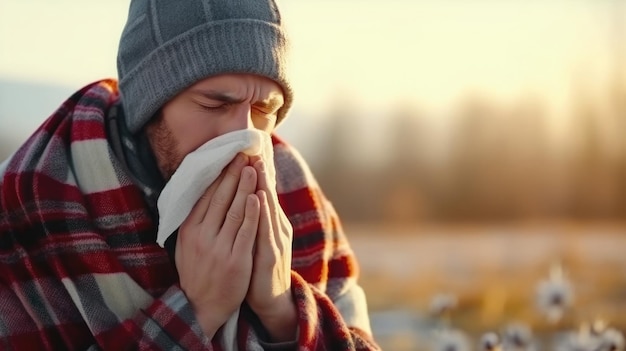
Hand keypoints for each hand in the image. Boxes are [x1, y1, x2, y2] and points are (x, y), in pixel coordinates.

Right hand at [175, 153, 259, 338]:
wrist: (202, 307)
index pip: (205, 196)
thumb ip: (192, 221)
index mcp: (189, 230)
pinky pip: (245, 231)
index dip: (217, 175)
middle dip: (232, 174)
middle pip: (219, 198)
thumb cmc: (197, 272)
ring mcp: (219, 248)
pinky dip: (252, 213)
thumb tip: (197, 194)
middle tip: (242, 154)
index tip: (227, 157)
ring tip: (252, 168)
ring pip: (233, 210)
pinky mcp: (236, 260)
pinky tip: (257, 197)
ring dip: (244, 187)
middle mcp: (201, 236)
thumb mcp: (186, 245)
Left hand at [246, 156, 297, 341]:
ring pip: (268, 205)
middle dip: (262, 168)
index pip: (264, 189)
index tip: (253, 145)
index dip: (260, 168)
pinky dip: (262, 212)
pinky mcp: (271, 254)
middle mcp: (276, 226)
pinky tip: (258, 198)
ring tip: (257, 162)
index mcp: (271, 221)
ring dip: (263, 183)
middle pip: (268, 191)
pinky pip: (265, 229)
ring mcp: (276, 239)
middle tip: (255, 143)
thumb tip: (243, 194)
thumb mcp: (256, 238)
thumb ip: (252, 217)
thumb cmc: (259, 268)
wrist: (273, 301)